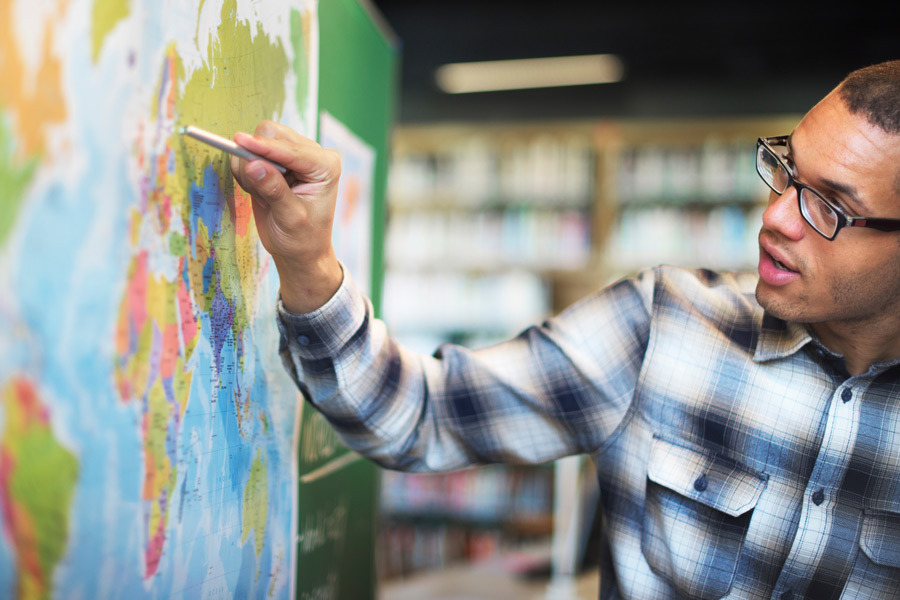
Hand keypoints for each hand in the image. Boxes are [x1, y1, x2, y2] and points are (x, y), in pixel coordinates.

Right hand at [231, 121, 343, 313]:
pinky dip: (247, 171)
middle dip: (256, 156)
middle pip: (272, 134)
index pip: (290, 149)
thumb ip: (273, 191)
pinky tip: (259, 192)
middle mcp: (312, 154)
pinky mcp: (277, 160)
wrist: (300, 251)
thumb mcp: (290, 219)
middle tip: (256, 189)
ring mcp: (293, 154)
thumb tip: (253, 165)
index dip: (264, 147)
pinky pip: (250, 153)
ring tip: (263, 196)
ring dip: (250, 165)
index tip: (239, 141)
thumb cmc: (302, 239)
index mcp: (325, 165)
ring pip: (258, 139)